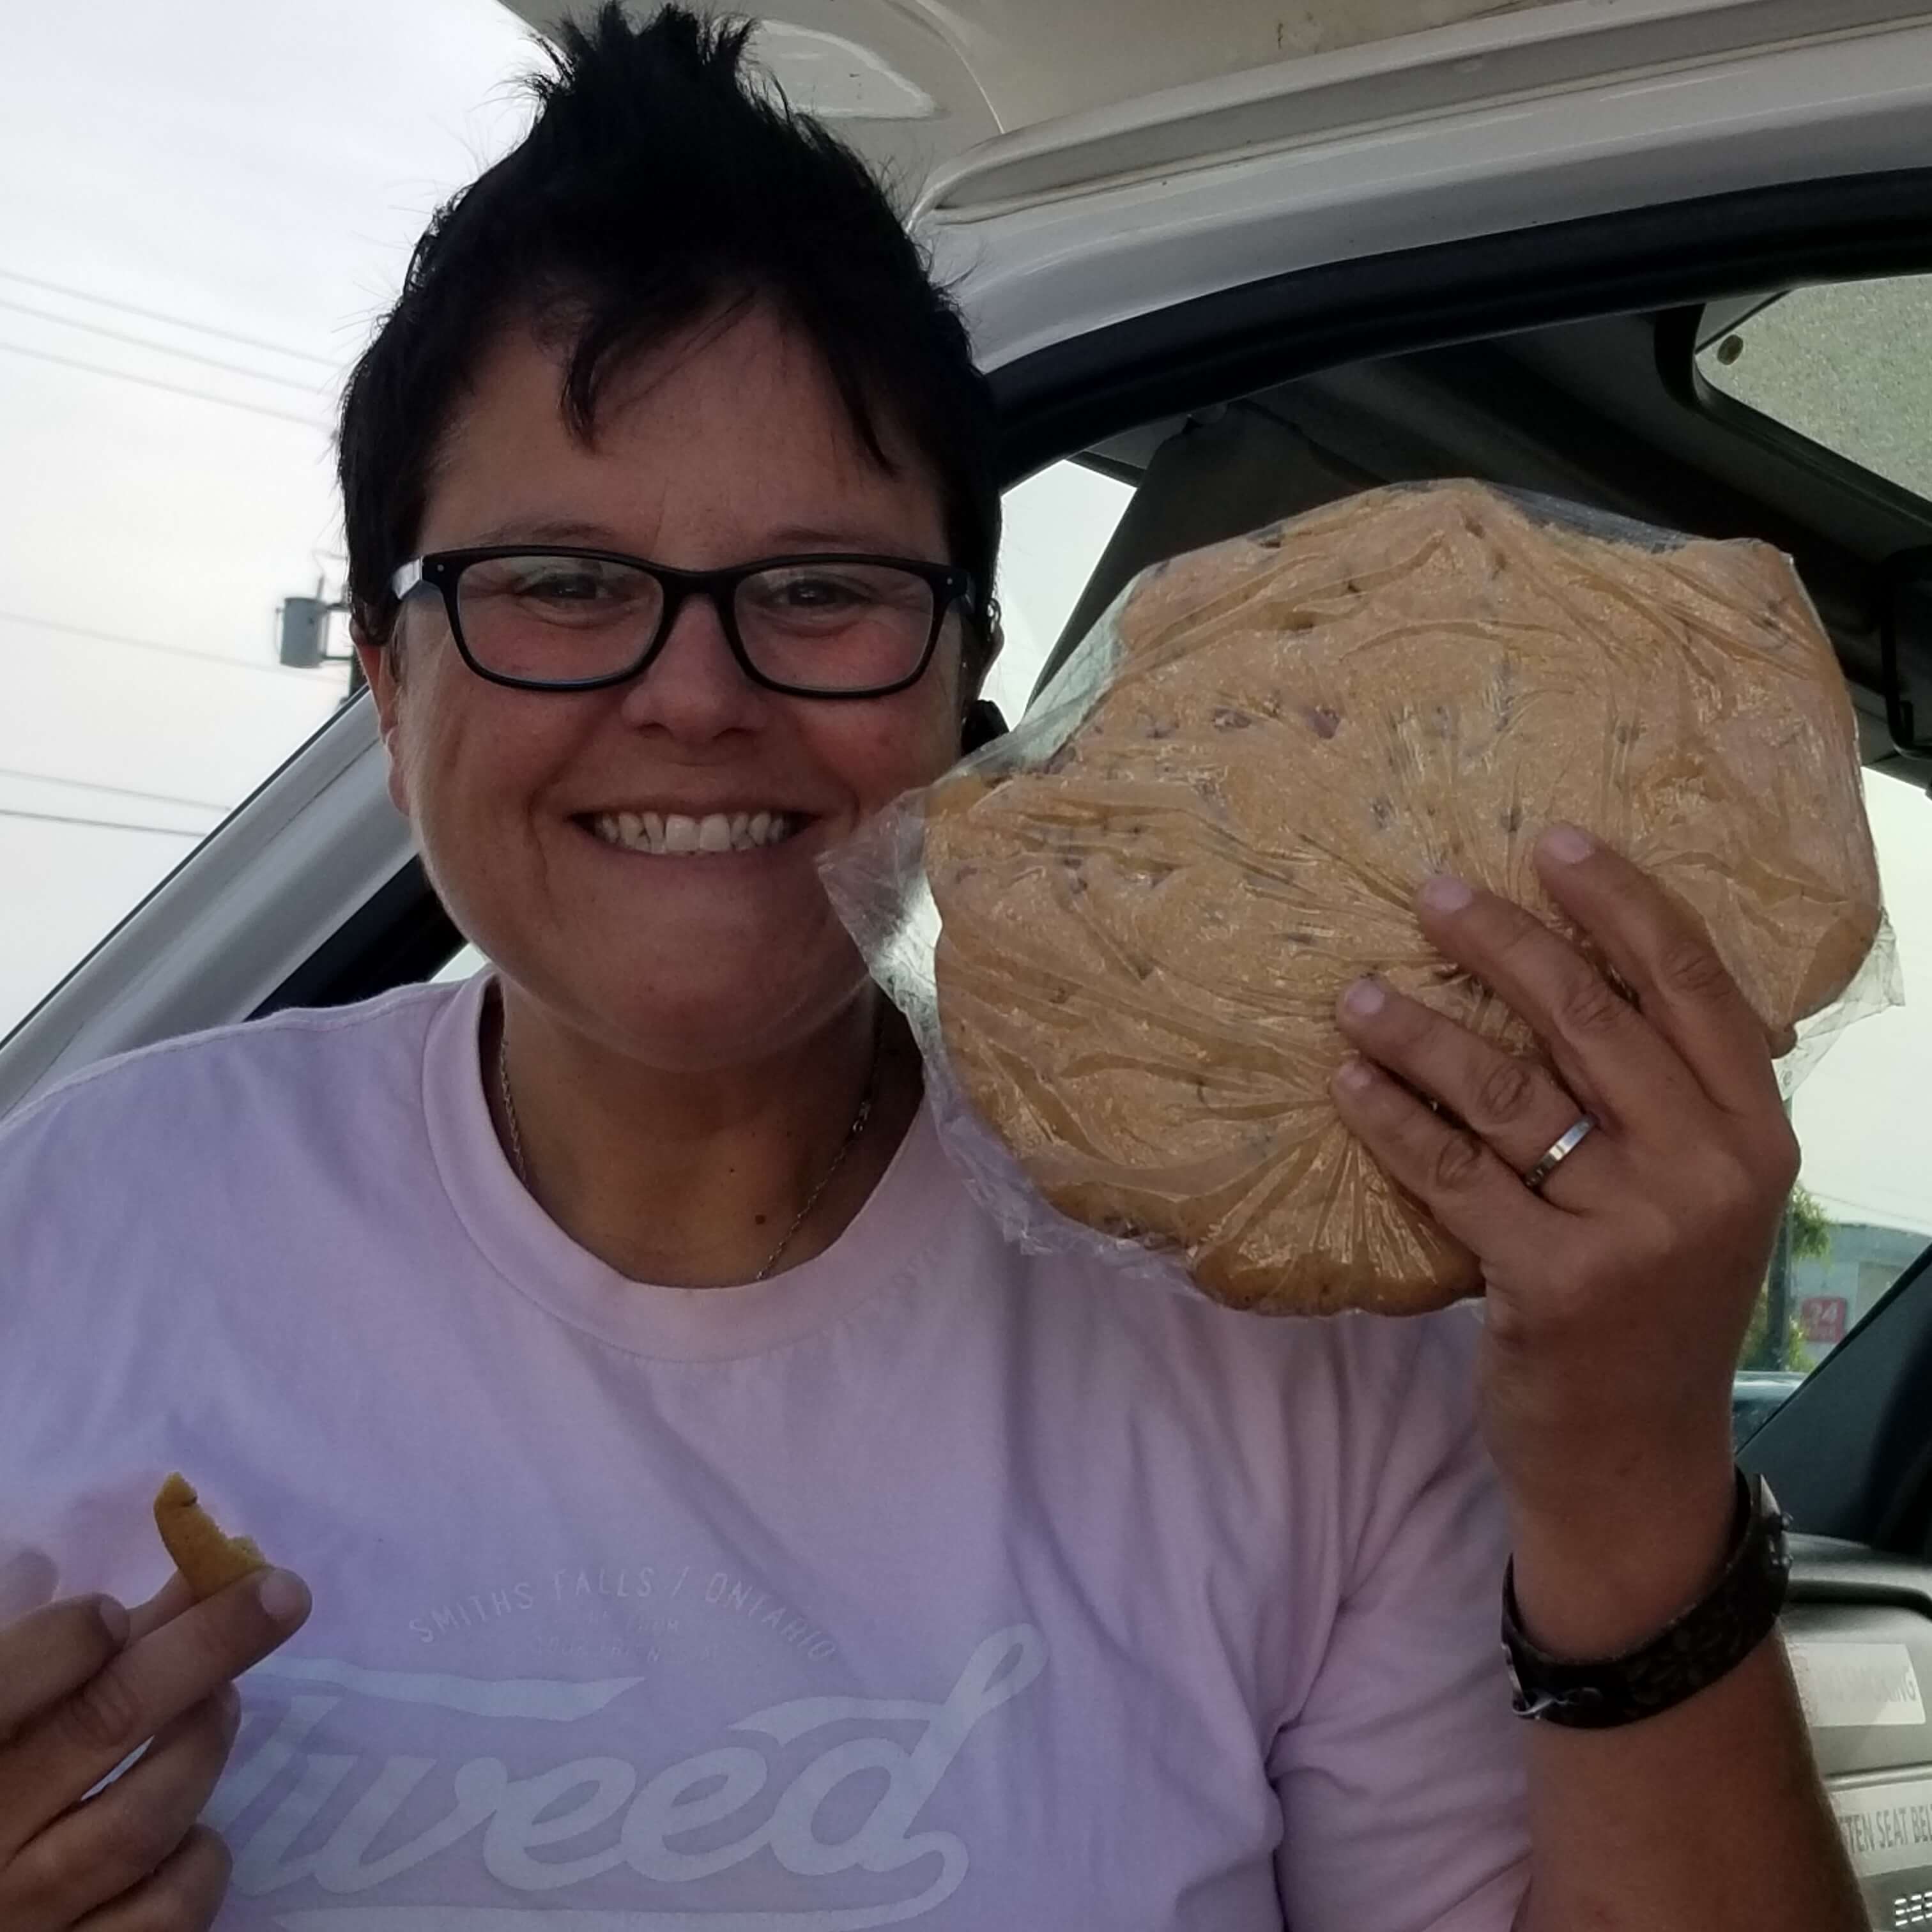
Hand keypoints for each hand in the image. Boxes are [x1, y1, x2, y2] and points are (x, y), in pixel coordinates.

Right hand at [0, 1566, 310, 1930]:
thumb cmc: (1, 1793)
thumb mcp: (11, 1725)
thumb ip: (75, 1662)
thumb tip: (198, 1585)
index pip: (4, 1689)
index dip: (68, 1640)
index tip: (117, 1610)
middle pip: (103, 1723)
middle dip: (206, 1645)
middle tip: (282, 1593)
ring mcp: (28, 1920)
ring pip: (143, 1818)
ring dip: (204, 1744)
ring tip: (219, 1705)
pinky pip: (168, 1910)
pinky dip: (199, 1856)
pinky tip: (190, 1831)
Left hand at [1331, 825, 1796, 1650]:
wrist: (1636, 1458)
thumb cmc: (1652, 1309)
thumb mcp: (1695, 1199)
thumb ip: (1661, 1101)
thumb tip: (1567, 972)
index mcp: (1755, 1133)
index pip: (1691, 985)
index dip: (1619, 904)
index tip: (1552, 841)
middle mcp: (1707, 1171)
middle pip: (1589, 1018)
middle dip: (1503, 941)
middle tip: (1432, 891)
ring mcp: (1633, 1230)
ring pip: (1506, 1090)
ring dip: (1420, 1029)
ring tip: (1357, 991)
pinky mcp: (1552, 1282)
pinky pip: (1450, 1173)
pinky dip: (1390, 1120)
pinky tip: (1346, 1082)